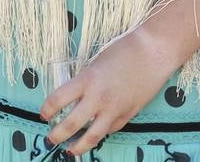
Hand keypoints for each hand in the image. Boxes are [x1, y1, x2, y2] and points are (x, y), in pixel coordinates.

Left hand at [40, 29, 176, 154]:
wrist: (155, 51)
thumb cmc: (126, 50)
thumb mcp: (97, 63)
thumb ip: (85, 82)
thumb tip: (74, 99)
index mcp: (87, 80)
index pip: (57, 101)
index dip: (46, 110)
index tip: (44, 114)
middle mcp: (98, 98)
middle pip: (70, 125)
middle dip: (56, 136)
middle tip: (51, 138)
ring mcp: (115, 108)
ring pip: (92, 137)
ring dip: (78, 146)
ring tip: (70, 149)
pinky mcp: (129, 114)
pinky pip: (110, 129)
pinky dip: (101, 132)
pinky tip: (96, 133)